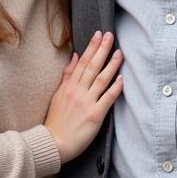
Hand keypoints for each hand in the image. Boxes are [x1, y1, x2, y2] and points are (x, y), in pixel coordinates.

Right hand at [44, 31, 123, 163]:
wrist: (54, 142)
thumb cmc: (56, 120)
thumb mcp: (57, 94)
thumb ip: (67, 76)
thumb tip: (74, 56)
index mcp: (69, 86)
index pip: (82, 62)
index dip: (91, 47)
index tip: (98, 35)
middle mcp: (78, 91)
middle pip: (92, 66)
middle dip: (102, 49)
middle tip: (110, 35)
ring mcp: (87, 102)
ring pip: (102, 79)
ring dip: (112, 64)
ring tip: (120, 53)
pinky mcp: (95, 115)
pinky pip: (108, 98)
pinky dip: (115, 87)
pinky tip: (122, 78)